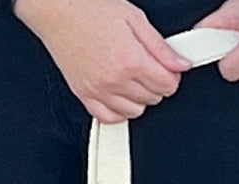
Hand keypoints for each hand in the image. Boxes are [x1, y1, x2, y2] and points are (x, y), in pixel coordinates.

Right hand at [14, 0, 191, 122]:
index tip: (167, 69)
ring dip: (139, 98)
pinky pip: (110, 118)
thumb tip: (181, 65)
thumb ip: (160, 47)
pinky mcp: (85, 96)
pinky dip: (119, 110)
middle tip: (148, 68)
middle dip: (156, 84)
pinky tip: (120, 95)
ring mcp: (99, 91)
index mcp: (131, 60)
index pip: (167, 85)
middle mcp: (115, 80)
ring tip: (133, 78)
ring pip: (134, 112)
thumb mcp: (134, 18)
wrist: (57, 10)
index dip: (172, 76)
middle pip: (153, 99)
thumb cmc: (90, 9)